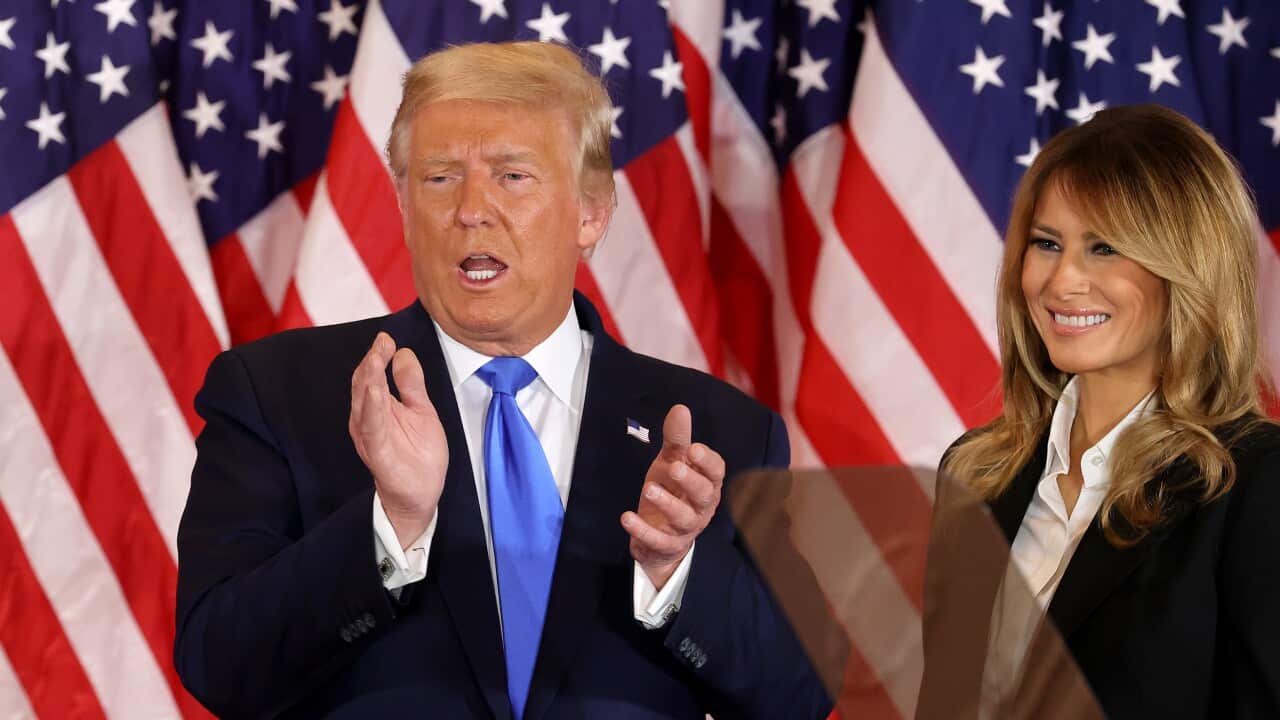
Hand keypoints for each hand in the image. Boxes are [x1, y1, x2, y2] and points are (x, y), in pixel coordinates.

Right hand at [349, 332, 447, 548]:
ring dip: (369, 380)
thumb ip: (411, 383)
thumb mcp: (421, 410)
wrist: (421, 494)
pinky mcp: (378, 453)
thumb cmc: (418, 453)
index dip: (378, 355)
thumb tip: (403, 352)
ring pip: (364, 404)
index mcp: (377, 407)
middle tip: (381, 342)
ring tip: (375, 360)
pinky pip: (372, 429)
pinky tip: (376, 392)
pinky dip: (372, 409)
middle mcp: (368, 419)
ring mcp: (370, 436)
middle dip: (372, 362)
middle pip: (364, 385)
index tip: (387, 338)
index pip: (373, 375)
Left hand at [622, 405, 725, 590]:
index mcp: (706, 485)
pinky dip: (642, 530)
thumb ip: (677, 439)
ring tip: (649, 488)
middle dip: (690, 481)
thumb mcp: (672, 463)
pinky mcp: (666, 544)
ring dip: (667, 504)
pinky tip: (627, 517)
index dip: (707, 461)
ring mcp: (684, 528)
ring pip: (683, 518)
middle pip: (703, 495)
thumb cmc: (672, 492)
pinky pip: (657, 540)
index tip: (693, 448)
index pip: (716, 472)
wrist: (661, 536)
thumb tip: (681, 409)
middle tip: (674, 467)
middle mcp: (700, 507)